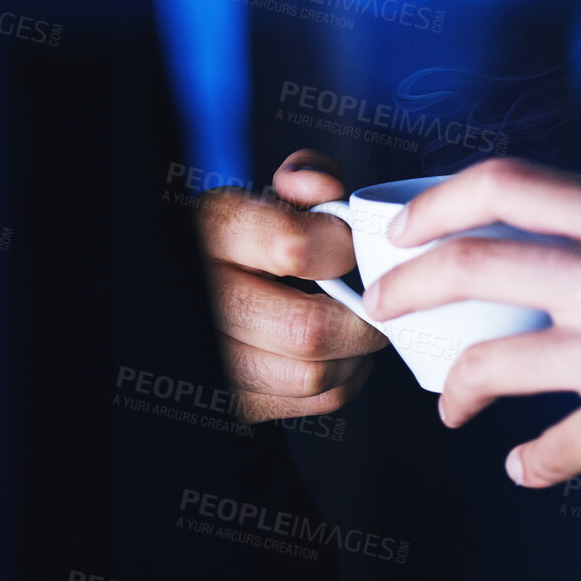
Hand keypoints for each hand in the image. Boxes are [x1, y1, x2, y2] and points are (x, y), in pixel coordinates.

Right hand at [195, 150, 388, 422]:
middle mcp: (205, 299)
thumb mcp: (275, 194)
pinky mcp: (239, 401)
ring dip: (356, 352)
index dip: (341, 246)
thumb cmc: (259, 235)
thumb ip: (307, 178)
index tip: (352, 243)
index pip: (293, 248)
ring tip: (358, 321)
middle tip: (376, 296)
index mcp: (212, 233)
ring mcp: (217, 358)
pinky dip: (346, 377)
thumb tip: (325, 190)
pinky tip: (341, 351)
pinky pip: (317, 401)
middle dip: (361, 315)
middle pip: (309, 330)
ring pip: (314, 375)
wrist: (213, 284)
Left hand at [364, 158, 580, 570]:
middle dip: (408, 287)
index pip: (512, 184)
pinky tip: (533, 461)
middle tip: (390, 308)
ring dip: (457, 389)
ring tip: (458, 405)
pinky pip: (540, 450)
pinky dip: (529, 461)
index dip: (440, 201)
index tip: (411, 225)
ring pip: (487, 363)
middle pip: (470, 264)